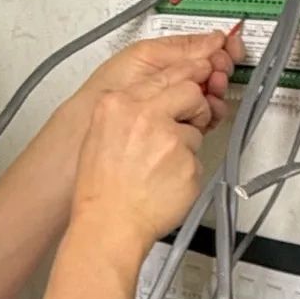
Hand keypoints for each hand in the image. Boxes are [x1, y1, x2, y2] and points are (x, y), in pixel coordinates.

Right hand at [72, 80, 211, 255]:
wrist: (109, 224)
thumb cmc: (102, 187)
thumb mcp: (100, 133)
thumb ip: (128, 110)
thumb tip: (155, 99)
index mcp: (119, 104)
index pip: (165, 74)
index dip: (185, 78)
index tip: (197, 75)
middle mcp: (144, 115)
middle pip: (190, 92)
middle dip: (195, 107)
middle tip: (186, 124)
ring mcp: (170, 140)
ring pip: (196, 130)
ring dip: (186, 146)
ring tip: (161, 167)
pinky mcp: (188, 164)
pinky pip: (198, 160)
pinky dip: (187, 171)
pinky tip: (166, 182)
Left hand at [80, 28, 243, 134]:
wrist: (88, 131)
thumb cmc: (103, 94)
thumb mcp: (144, 57)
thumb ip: (180, 48)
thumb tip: (215, 39)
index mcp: (161, 63)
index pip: (201, 51)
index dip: (218, 48)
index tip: (230, 46)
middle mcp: (170, 84)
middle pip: (209, 72)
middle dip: (219, 68)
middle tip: (220, 69)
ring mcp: (175, 107)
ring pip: (210, 96)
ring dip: (217, 89)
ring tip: (213, 87)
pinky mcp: (177, 131)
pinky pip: (204, 119)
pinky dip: (211, 112)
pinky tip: (209, 107)